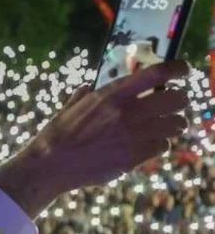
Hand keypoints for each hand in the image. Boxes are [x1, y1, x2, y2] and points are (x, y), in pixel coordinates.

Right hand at [0, 61, 189, 217]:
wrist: (50, 165)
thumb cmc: (56, 135)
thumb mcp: (70, 107)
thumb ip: (84, 96)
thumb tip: (87, 88)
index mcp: (112, 94)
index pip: (157, 73)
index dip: (177, 68)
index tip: (182, 71)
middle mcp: (127, 111)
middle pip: (177, 99)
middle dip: (179, 101)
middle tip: (173, 105)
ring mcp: (134, 135)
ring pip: (177, 125)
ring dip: (173, 124)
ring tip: (165, 127)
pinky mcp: (135, 156)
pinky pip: (163, 146)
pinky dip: (159, 145)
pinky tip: (147, 145)